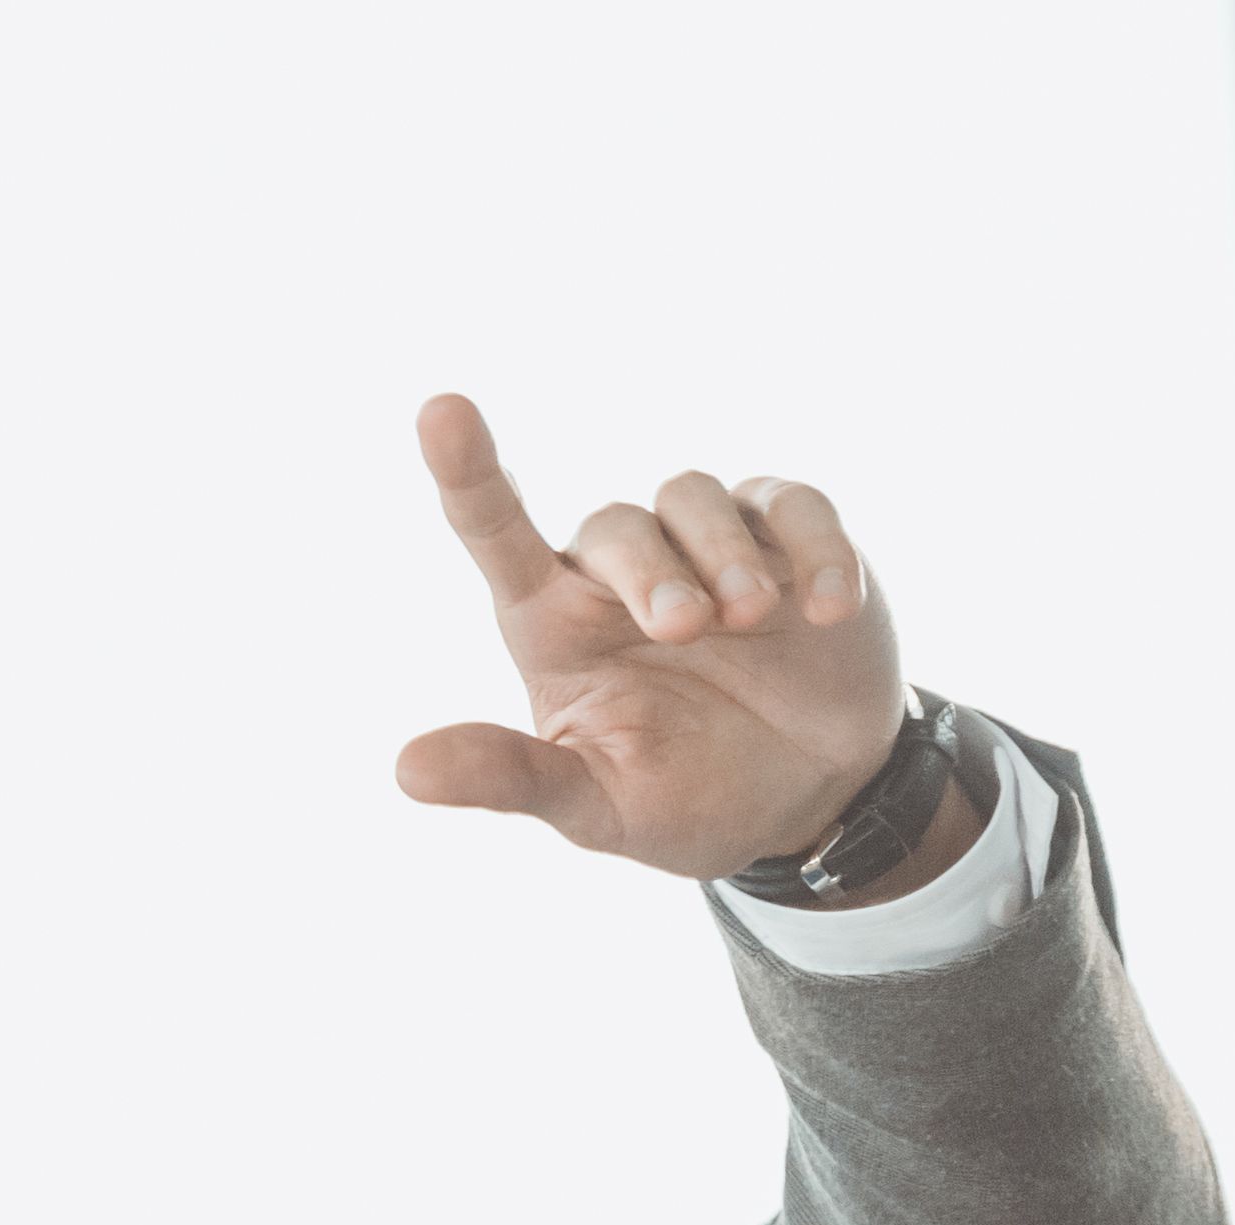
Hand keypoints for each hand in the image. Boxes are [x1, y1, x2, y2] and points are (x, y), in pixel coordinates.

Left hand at [398, 392, 933, 882]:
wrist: (803, 799)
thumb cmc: (680, 798)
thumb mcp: (593, 806)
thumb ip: (511, 779)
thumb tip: (406, 770)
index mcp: (554, 624)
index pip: (494, 532)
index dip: (466, 470)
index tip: (439, 409)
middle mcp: (621, 574)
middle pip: (614, 524)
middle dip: (650, 570)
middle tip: (688, 630)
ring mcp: (711, 547)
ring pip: (694, 495)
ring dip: (721, 550)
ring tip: (753, 618)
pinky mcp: (792, 540)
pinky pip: (796, 505)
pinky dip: (815, 547)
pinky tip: (828, 610)